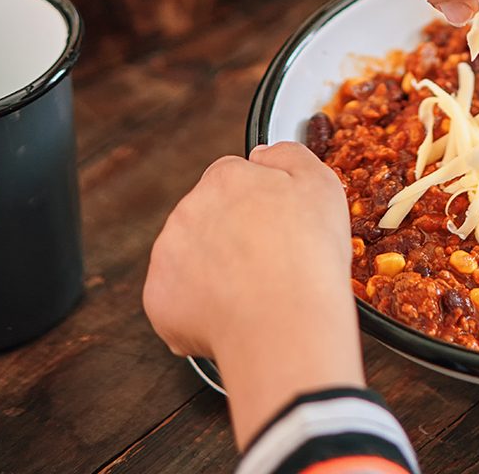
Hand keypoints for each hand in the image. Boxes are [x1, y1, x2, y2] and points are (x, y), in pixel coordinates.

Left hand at [143, 143, 361, 448]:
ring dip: (212, 268)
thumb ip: (288, 154)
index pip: (232, 178)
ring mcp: (167, 254)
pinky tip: (231, 313)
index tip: (274, 225)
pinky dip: (198, 307)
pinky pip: (177, 298)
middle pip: (208, 216)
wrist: (285, 324)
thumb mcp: (321, 183)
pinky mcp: (157, 298)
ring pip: (190, 255)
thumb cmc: (309, 255)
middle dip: (230, 234)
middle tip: (266, 260)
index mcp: (225, 177)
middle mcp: (188, 209)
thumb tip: (261, 154)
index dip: (256, 202)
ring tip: (251, 291)